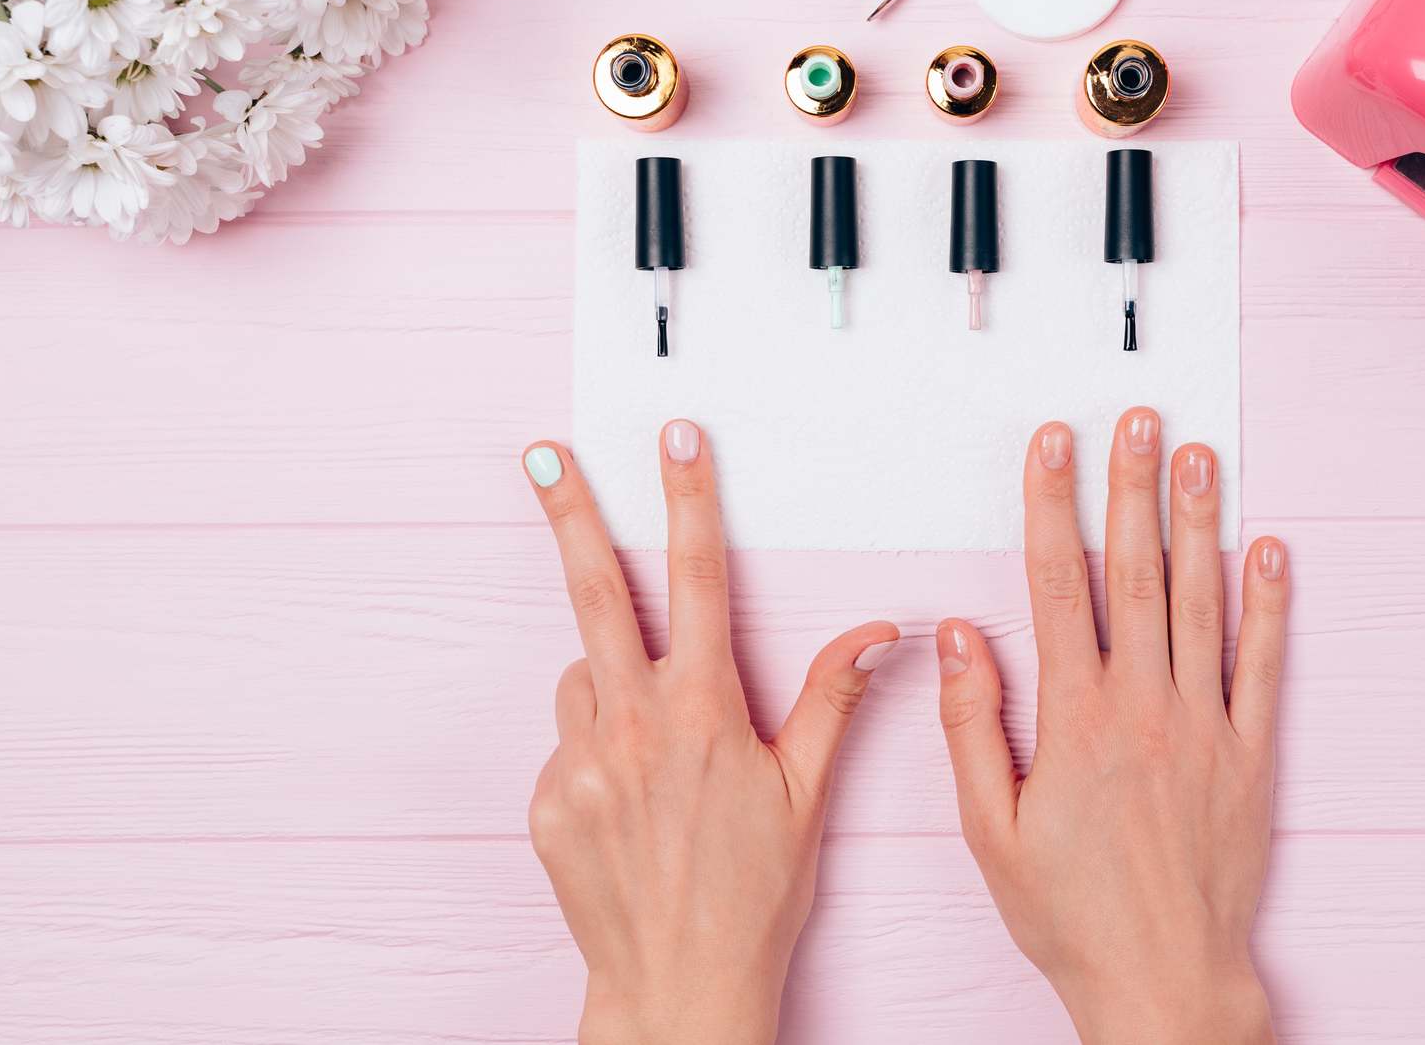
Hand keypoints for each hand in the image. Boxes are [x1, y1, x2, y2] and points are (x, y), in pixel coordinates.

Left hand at [520, 420, 898, 1044]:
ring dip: (610, 677)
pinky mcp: (545, 800)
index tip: (678, 439)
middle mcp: (633, 726)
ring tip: (656, 746)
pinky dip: (594, 745)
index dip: (689, 501)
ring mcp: (579, 763)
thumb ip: (833, 699)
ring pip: (584, 675)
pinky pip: (567, 739)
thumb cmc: (755, 895)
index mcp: (704, 713)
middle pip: (596, 592)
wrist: (678, 985)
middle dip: (573, 513)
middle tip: (542, 452)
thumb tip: (882, 629)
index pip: (697, 579)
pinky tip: (630, 801)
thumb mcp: (807, 794)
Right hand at [935, 408, 1290, 1044]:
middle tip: (1138, 420)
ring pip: (1202, 603)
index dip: (1055, 505)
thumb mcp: (991, 828)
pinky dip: (1268, 604)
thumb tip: (960, 639)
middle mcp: (1144, 708)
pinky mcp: (1250, 756)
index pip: (1060, 585)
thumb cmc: (1071, 913)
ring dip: (1198, 523)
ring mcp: (1205, 728)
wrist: (1162, 979)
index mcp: (1075, 719)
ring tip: (1197, 456)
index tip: (1055, 447)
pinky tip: (1268, 549)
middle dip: (1132, 488)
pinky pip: (1262, 664)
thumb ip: (972, 727)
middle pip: (1136, 573)